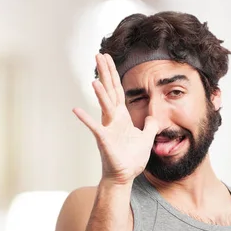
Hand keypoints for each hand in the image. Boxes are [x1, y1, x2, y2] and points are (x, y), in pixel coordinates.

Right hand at [73, 53, 160, 185]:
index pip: (117, 91)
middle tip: (98, 54)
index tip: (107, 58)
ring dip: (100, 93)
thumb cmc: (132, 159)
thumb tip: (154, 116)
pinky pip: (94, 128)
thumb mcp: (146, 139)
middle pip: (109, 91)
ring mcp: (107, 129)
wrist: (125, 176)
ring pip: (104, 106)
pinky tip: (76, 110)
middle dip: (105, 73)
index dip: (113, 74)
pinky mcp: (105, 140)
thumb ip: (150, 126)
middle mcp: (113, 119)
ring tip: (95, 78)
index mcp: (122, 117)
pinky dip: (85, 119)